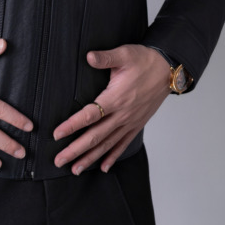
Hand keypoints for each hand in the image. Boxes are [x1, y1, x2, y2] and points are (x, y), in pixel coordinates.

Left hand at [52, 44, 170, 173]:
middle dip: (75, 150)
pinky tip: (103, 167)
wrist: (168, 70)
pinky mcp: (137, 124)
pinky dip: (112, 156)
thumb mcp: (124, 54)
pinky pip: (123, 144)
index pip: (90, 115)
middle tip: (59, 161)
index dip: (72, 126)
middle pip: (95, 136)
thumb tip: (88, 56)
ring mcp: (130, 122)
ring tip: (75, 169)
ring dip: (90, 158)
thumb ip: (105, 57)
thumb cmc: (145, 60)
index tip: (57, 135)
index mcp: (116, 98)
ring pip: (107, 144)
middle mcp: (122, 114)